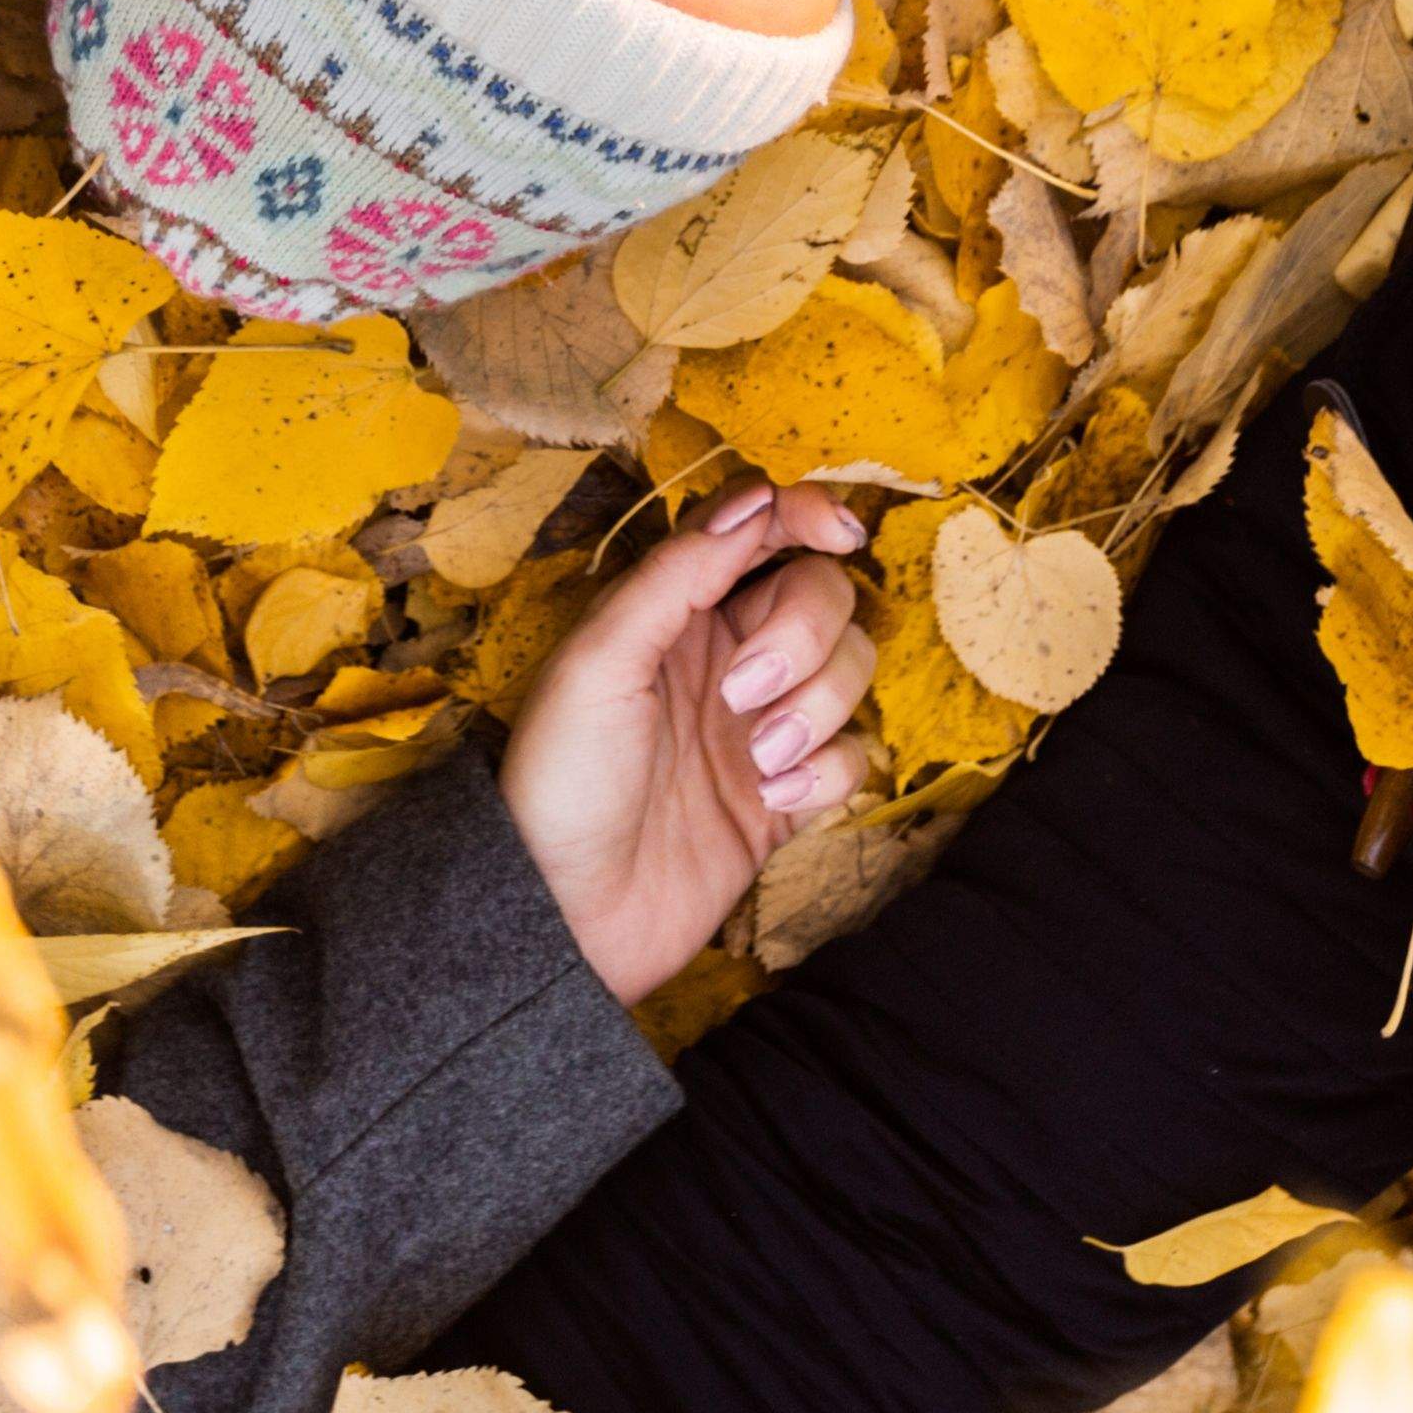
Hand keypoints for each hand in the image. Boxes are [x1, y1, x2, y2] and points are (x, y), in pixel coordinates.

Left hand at [498, 478, 880, 1004]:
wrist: (569, 913)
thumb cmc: (561, 781)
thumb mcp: (597, 660)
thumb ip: (674, 575)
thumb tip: (752, 499)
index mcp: (673, 610)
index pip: (759, 529)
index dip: (807, 513)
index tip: (839, 531)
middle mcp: (724, 655)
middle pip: (822, 593)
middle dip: (805, 633)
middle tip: (743, 694)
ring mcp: (761, 724)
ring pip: (850, 669)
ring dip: (819, 706)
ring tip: (759, 757)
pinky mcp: (787, 794)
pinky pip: (852, 755)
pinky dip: (825, 771)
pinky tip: (770, 799)